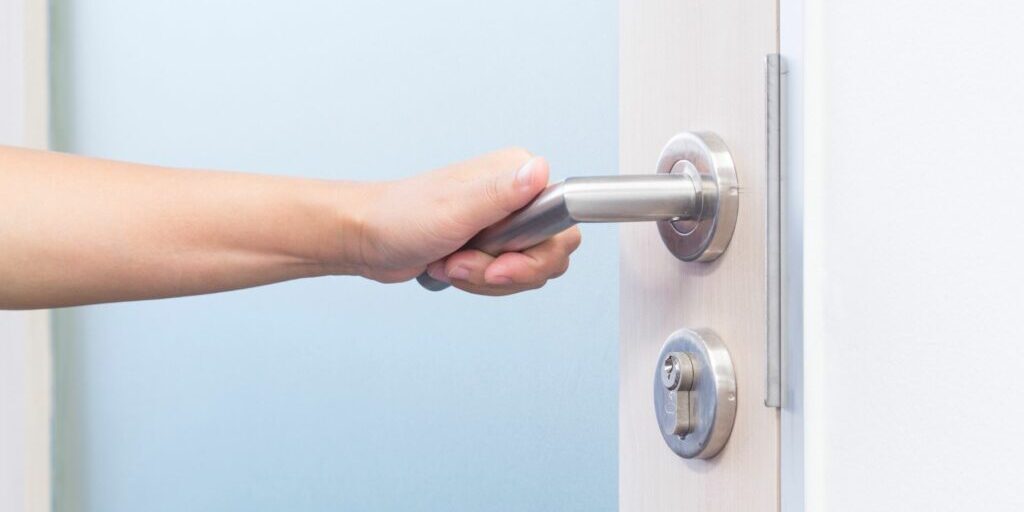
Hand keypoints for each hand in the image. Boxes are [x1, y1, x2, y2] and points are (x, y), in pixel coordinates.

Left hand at [351, 148, 580, 294]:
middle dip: (506, 271)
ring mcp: (505, 223)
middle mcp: (517, 197)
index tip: (499, 261)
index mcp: (517, 175)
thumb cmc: (400, 218)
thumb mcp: (455, 209)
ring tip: (449, 262)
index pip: (561, 224)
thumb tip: (540, 170)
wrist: (367, 237)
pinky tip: (449, 266)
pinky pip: (506, 278)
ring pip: (526, 271)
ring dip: (485, 278)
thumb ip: (502, 193)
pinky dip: (478, 282)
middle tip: (465, 264)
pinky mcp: (492, 245)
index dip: (534, 255)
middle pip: (549, 254)